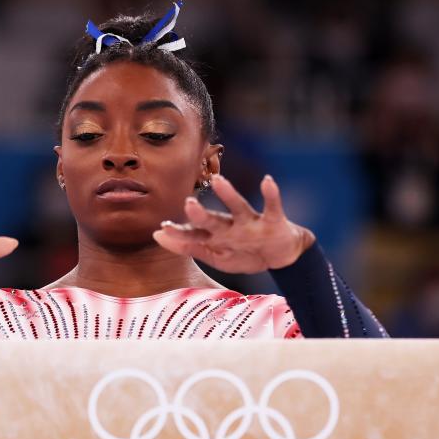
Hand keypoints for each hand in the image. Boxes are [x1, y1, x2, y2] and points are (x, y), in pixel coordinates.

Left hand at [152, 173, 315, 272]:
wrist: (281, 258)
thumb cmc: (244, 253)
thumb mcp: (215, 255)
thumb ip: (187, 246)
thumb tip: (156, 234)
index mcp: (217, 236)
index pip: (195, 234)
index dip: (181, 232)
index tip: (164, 227)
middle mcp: (232, 226)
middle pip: (213, 220)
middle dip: (201, 215)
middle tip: (188, 204)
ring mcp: (252, 223)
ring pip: (239, 208)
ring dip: (229, 195)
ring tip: (218, 180)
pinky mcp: (273, 221)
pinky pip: (272, 206)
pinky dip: (272, 194)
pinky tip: (267, 180)